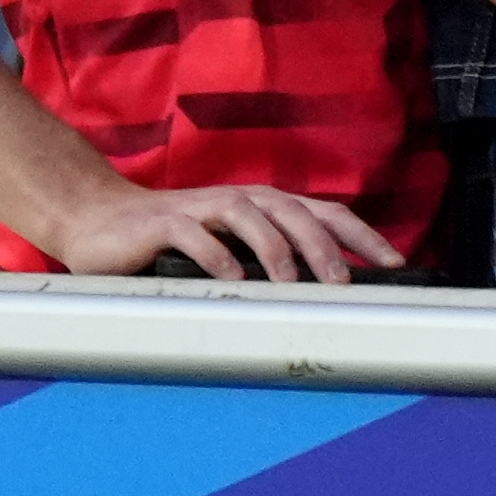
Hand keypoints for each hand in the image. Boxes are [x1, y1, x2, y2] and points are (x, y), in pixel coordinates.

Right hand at [38, 176, 401, 283]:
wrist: (98, 221)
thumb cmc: (171, 240)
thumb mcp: (230, 248)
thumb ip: (270, 260)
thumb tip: (329, 295)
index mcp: (261, 205)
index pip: (323, 212)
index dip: (361, 235)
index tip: (397, 264)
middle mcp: (237, 199)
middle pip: (292, 210)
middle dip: (323, 245)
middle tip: (345, 283)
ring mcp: (200, 208)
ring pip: (248, 213)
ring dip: (274, 247)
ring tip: (291, 283)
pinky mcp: (163, 223)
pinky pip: (194, 234)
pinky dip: (216, 255)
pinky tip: (231, 280)